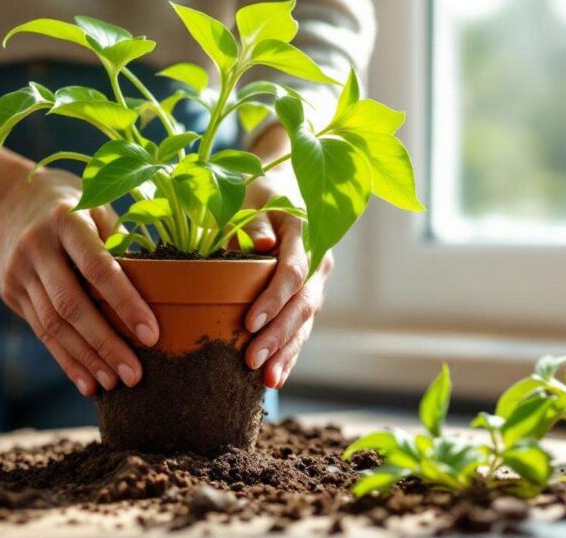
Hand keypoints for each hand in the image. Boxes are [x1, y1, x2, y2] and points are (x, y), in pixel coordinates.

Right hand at [0, 126, 158, 397]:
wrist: (7, 199)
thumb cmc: (73, 205)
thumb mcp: (97, 206)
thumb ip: (120, 242)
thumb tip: (158, 287)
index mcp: (66, 220)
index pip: (98, 268)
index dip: (126, 304)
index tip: (151, 335)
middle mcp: (36, 246)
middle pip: (72, 304)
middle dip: (106, 343)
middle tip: (135, 374)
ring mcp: (18, 271)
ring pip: (53, 324)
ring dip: (86, 358)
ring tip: (115, 382)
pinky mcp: (9, 292)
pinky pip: (40, 332)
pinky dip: (66, 359)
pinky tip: (87, 382)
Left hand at [239, 126, 332, 388]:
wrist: (282, 186)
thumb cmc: (255, 191)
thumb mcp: (248, 196)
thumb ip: (251, 221)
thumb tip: (262, 243)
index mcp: (304, 230)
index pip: (293, 270)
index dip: (274, 299)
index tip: (249, 323)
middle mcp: (317, 258)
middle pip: (302, 303)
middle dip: (278, 335)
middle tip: (252, 361)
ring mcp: (317, 280)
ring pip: (306, 321)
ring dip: (287, 351)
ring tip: (267, 380)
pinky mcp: (309, 295)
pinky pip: (302, 327)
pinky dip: (289, 352)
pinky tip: (275, 378)